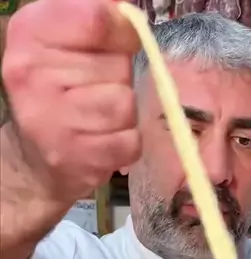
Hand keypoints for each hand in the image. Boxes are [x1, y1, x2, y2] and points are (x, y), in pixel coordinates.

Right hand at [2, 0, 140, 203]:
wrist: (35, 155)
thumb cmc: (57, 87)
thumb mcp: (62, 39)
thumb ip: (97, 19)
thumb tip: (131, 17)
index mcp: (29, 33)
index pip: (98, 20)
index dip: (122, 31)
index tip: (122, 40)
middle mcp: (32, 75)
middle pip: (118, 65)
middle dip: (119, 76)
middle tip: (95, 87)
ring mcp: (52, 121)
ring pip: (125, 104)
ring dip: (124, 111)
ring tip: (99, 114)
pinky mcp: (76, 158)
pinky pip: (130, 141)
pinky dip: (126, 141)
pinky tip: (104, 138)